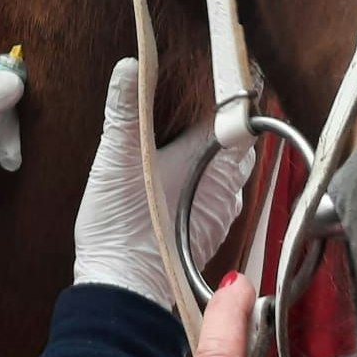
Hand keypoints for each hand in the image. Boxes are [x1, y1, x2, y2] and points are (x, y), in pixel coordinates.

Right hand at [74, 59, 253, 309]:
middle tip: (198, 102)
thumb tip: (129, 67)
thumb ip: (125, 110)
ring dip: (216, 152)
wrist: (123, 288)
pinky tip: (181, 175)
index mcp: (214, 161)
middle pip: (239, 142)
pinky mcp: (209, 230)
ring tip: (189, 136)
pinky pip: (219, 192)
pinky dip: (207, 177)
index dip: (232, 95)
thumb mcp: (117, 159)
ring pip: (231, 168)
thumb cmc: (123, 225)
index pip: (239, 117)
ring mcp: (221, 210)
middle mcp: (228, 186)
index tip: (221, 72)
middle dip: (223, 123)